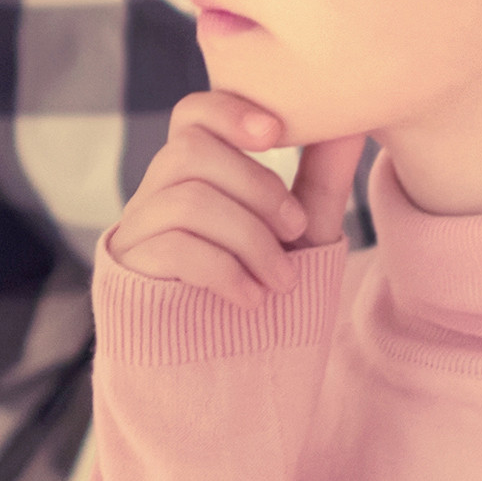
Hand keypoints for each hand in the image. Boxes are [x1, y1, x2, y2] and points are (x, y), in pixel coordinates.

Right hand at [102, 92, 364, 308]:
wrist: (232, 369)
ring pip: (188, 200)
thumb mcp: (300, 232)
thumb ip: (319, 177)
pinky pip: (175, 248)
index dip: (228, 111)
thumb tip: (350, 122)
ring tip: (282, 280)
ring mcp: (138, 231)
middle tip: (295, 229)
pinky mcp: (131, 271)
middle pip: (190, 150)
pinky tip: (252, 298)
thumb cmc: (263, 289)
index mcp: (194, 174)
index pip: (192, 114)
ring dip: (250, 238)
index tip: (276, 134)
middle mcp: (155, 194)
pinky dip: (226, 271)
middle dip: (256, 186)